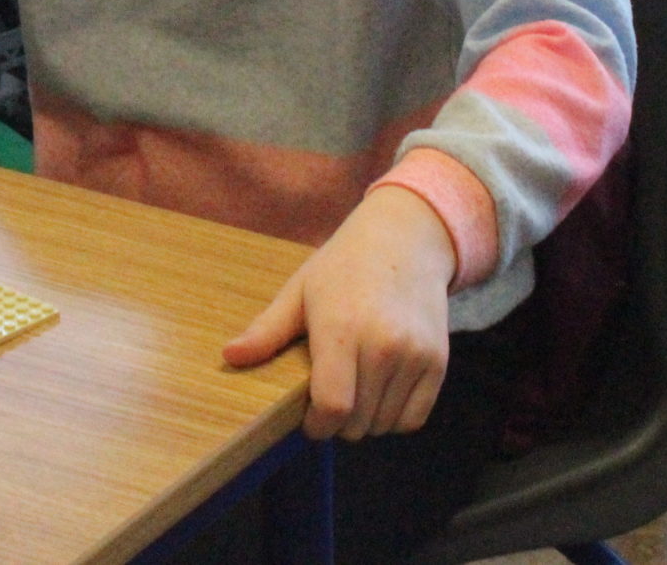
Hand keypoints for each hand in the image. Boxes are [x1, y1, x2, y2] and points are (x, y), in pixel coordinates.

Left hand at [223, 186, 457, 440]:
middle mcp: (383, 345)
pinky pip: (413, 418)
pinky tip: (379, 395)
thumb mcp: (299, 291)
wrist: (406, 241)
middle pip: (357, 421)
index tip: (308, 421)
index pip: (333, 405)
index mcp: (341, 328)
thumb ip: (267, 331)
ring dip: (365, 421)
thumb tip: (229, 357)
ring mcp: (415, 354)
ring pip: (384, 424)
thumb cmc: (343, 267)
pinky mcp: (437, 361)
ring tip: (353, 393)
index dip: (317, 425)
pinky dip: (394, 418)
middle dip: (337, 424)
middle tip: (329, 401)